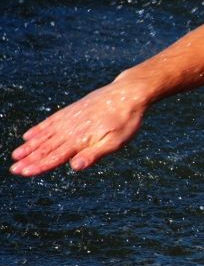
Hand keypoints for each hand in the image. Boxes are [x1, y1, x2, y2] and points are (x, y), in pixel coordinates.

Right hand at [10, 81, 147, 175]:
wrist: (128, 93)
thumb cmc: (125, 120)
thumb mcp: (116, 141)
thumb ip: (94, 154)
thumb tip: (74, 167)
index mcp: (80, 140)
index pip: (55, 156)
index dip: (39, 166)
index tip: (23, 172)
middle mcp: (70, 129)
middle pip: (46, 148)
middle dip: (30, 159)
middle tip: (13, 169)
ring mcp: (69, 119)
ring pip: (45, 136)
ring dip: (30, 146)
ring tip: (16, 155)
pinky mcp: (71, 111)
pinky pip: (50, 122)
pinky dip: (38, 130)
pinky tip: (28, 135)